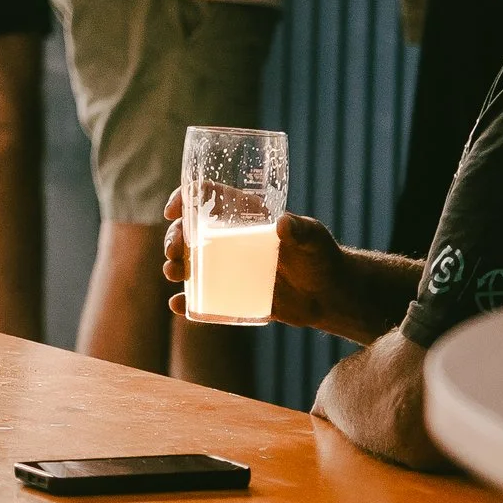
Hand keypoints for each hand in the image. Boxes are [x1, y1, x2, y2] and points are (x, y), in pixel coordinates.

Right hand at [163, 192, 347, 334]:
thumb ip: (300, 230)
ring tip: (174, 273)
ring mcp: (231, 267)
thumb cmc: (322, 256)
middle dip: (174, 238)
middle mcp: (232, 239)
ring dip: (175, 266)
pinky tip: (178, 305)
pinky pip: (204, 298)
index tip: (173, 211)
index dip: (185, 198)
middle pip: (191, 231)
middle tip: (173, 252)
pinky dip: (187, 302)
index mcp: (246, 216)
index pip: (208, 197)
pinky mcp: (234, 294)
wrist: (329, 296)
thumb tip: (282, 225)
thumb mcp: (312, 238)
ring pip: (192, 263)